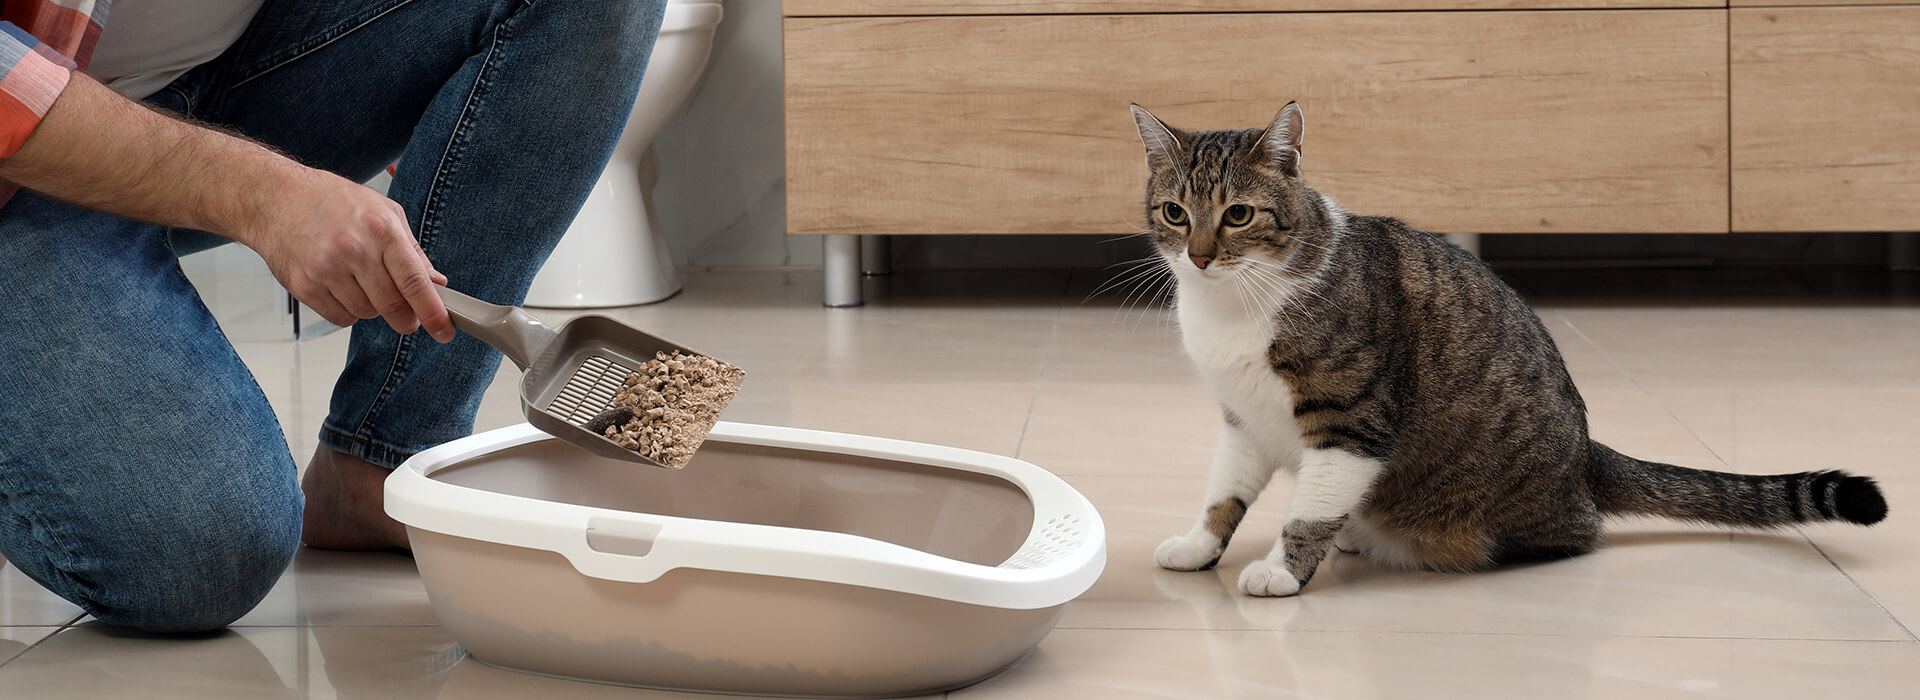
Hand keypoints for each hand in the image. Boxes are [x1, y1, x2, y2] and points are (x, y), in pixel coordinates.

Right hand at [235, 169, 454, 341]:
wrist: (276, 199)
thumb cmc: (333, 201)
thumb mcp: (384, 211)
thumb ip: (412, 251)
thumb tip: (436, 283)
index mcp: (381, 229)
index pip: (415, 282)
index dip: (433, 311)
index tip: (444, 330)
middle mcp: (354, 250)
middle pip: (392, 305)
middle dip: (406, 318)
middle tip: (407, 317)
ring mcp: (327, 269)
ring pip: (367, 313)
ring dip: (373, 308)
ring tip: (362, 283)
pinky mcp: (305, 286)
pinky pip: (341, 317)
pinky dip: (348, 310)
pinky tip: (342, 288)